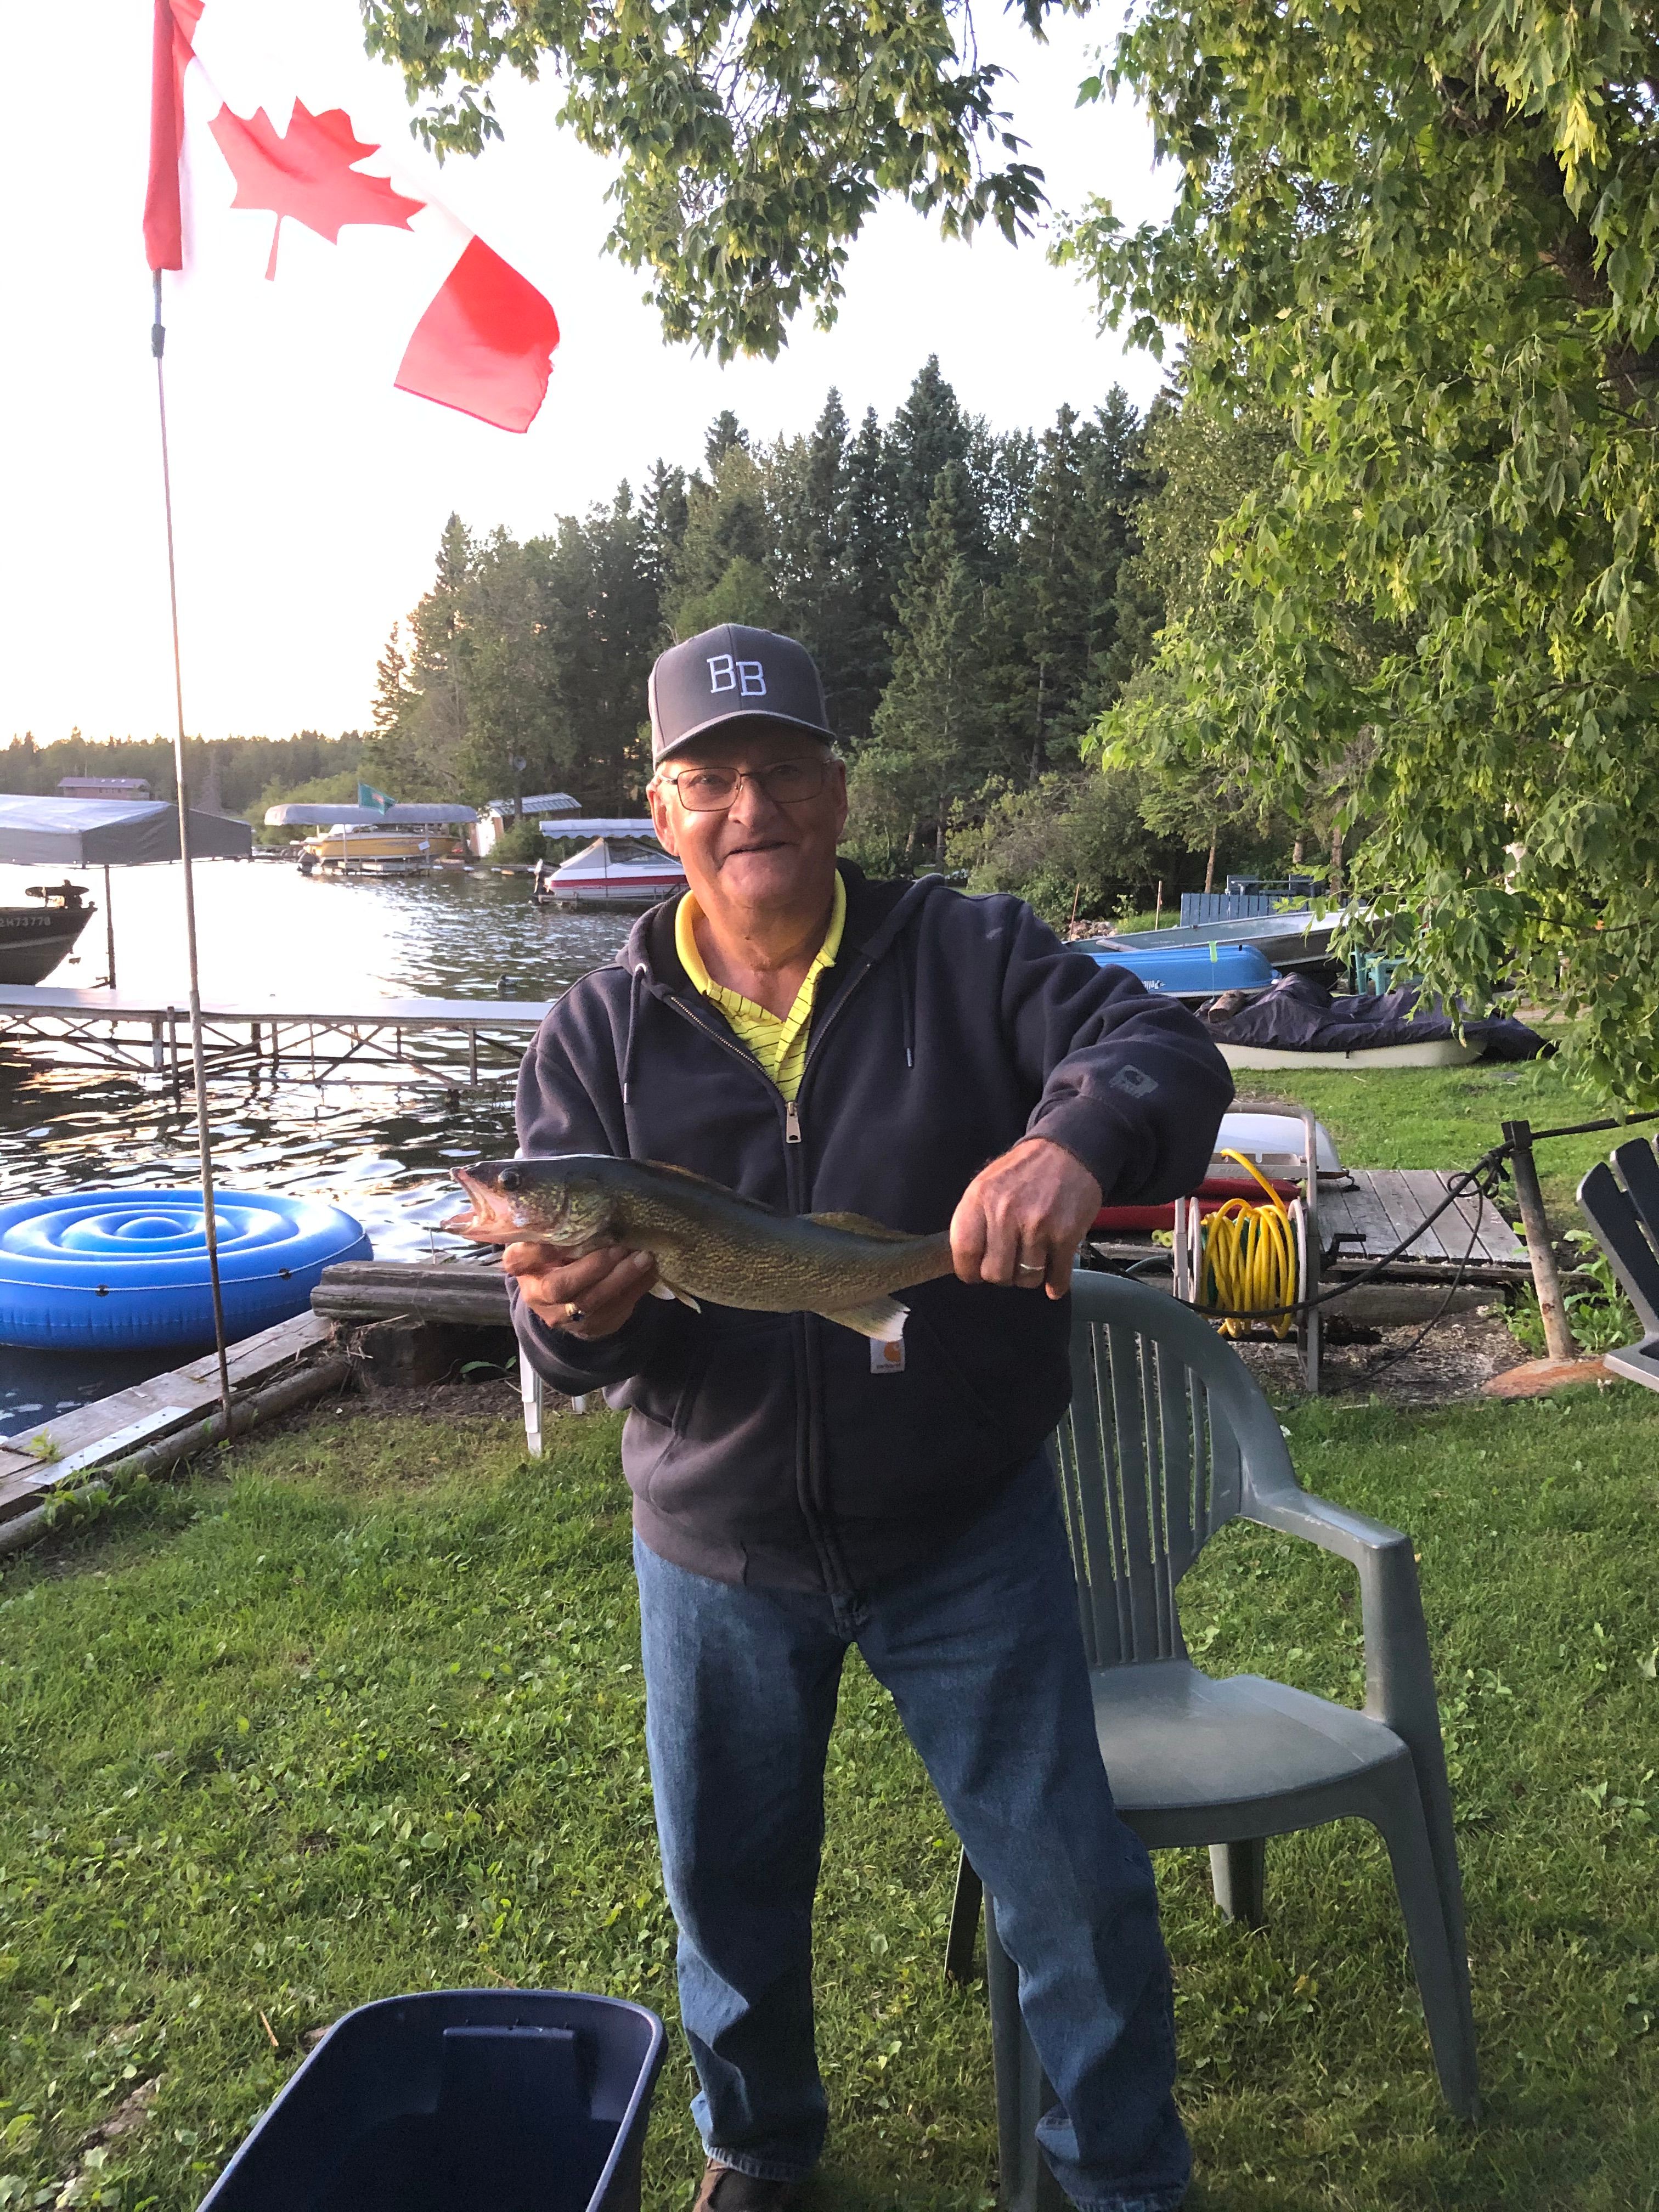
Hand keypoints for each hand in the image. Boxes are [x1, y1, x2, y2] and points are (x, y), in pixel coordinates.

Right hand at [503, 1242, 657, 1340]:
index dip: (538, 1250)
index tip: (561, 1233)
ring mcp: (563, 1316)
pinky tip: (650, 1270)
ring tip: (643, 1256)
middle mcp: (537, 1296)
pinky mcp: (591, 1326)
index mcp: (522, 1269)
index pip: (518, 1259)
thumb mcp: (548, 1243)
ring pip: (592, 1301)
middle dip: (593, 1267)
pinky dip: (636, 1288)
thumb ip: (556, 1228)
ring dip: (622, 1277)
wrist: (565, 1302)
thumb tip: (584, 1196)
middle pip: (560, 1287)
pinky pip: (616, 1309)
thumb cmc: (558, 1258)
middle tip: (619, 1247)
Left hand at [950, 1138, 1102, 1298]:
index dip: (969, 1270)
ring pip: (1026, 1279)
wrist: (1067, 1151)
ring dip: (1030, 1275)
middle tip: (1010, 1262)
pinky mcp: (1066, 1235)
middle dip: (1002, 1275)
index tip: (976, 1272)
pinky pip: (1056, 1278)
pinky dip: (1056, 1282)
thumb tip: (965, 1263)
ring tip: (1033, 1258)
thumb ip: (972, 1221)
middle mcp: (1005, 1213)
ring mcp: (1037, 1225)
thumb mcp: (984, 1185)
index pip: (964, 1252)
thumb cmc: (1022, 1173)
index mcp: (979, 1199)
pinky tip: (1053, 1276)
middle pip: (995, 1274)